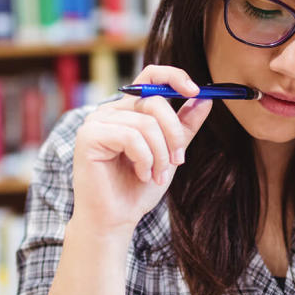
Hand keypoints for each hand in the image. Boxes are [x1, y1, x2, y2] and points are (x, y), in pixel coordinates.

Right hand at [70, 65, 212, 235]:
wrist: (114, 220)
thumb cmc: (136, 189)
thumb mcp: (169, 154)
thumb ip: (184, 126)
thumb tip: (205, 99)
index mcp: (127, 110)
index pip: (150, 75)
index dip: (175, 77)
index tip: (196, 92)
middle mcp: (110, 111)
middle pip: (154, 101)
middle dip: (174, 134)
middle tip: (179, 161)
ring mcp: (96, 122)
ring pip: (146, 123)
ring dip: (160, 155)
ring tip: (157, 175)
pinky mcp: (89, 136)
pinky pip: (131, 137)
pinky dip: (144, 159)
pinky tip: (141, 175)